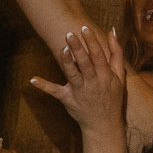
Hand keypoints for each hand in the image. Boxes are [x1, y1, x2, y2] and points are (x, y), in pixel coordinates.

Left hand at [28, 25, 128, 141]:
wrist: (104, 124)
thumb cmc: (112, 96)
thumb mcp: (119, 75)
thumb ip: (116, 53)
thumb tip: (112, 31)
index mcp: (105, 75)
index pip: (98, 56)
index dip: (92, 42)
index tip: (84, 28)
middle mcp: (92, 82)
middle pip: (85, 63)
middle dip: (78, 49)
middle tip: (69, 34)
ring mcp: (79, 91)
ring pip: (72, 75)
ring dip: (66, 62)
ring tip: (63, 49)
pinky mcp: (67, 99)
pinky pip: (55, 92)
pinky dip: (44, 86)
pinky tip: (33, 79)